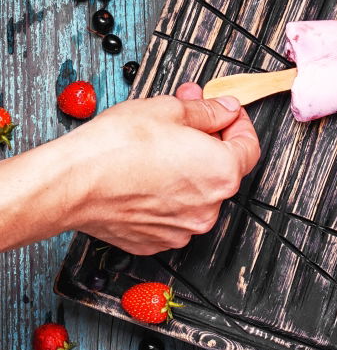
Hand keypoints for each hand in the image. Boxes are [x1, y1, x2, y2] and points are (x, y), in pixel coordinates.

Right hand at [64, 86, 259, 254]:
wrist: (74, 182)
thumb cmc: (117, 146)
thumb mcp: (170, 109)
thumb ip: (207, 111)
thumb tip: (225, 109)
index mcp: (221, 172)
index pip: (249, 146)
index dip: (238, 124)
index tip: (225, 113)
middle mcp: (208, 207)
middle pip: (222, 169)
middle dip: (207, 141)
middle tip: (185, 119)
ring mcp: (182, 229)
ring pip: (196, 192)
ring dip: (186, 169)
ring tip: (158, 146)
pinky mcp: (156, 241)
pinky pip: (172, 213)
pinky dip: (165, 194)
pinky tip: (145, 174)